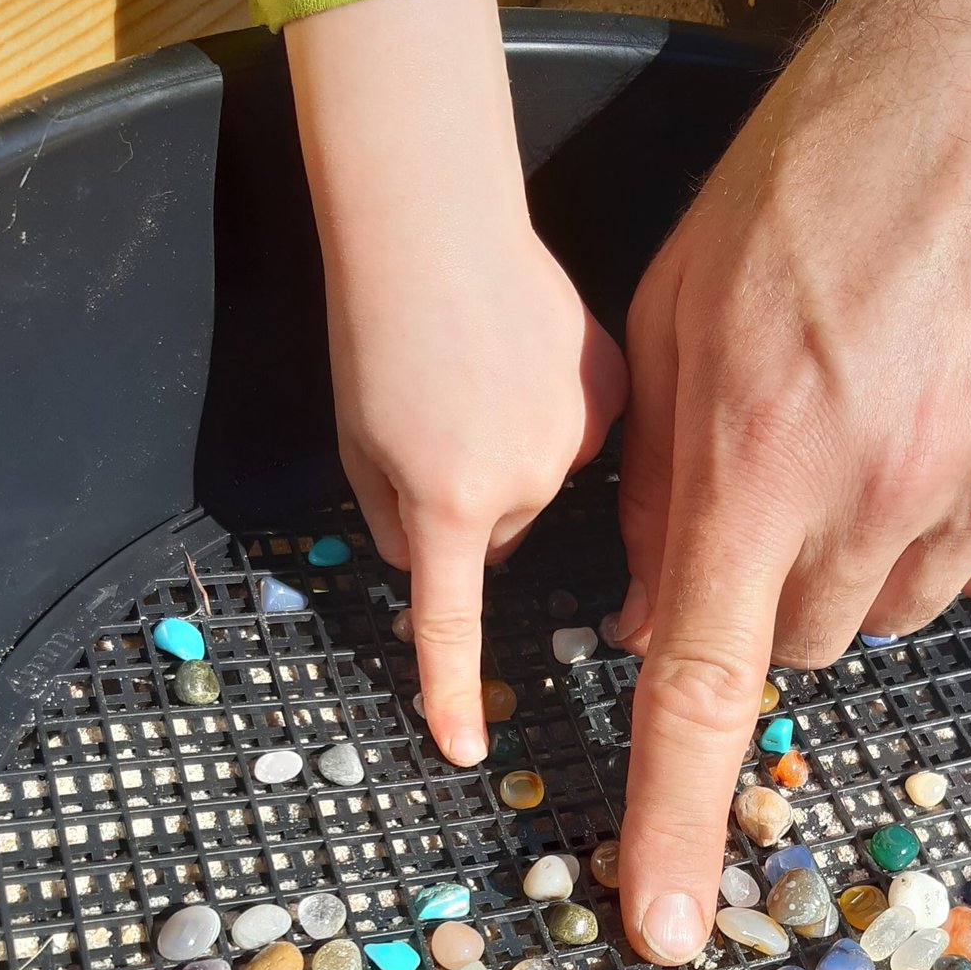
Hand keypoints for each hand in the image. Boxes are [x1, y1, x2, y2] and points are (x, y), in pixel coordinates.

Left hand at [288, 0, 626, 767]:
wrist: (432, 219)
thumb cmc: (372, 330)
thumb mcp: (358, 443)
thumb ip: (398, 521)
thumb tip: (442, 561)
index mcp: (447, 501)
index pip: (449, 620)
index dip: (452, 690)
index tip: (462, 750)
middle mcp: (523, 484)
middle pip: (498, 532)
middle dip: (469, 501)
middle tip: (434, 423)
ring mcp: (578, 439)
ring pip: (540, 485)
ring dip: (511, 453)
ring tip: (475, 375)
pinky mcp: (612, 396)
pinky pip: (578, 435)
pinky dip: (553, 412)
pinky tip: (526, 360)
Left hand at [613, 0, 970, 961]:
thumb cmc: (812, 180)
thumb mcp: (677, 319)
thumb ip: (661, 491)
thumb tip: (660, 625)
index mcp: (759, 455)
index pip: (706, 684)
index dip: (676, 817)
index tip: (665, 918)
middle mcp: (883, 491)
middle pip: (805, 647)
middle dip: (777, 589)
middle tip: (790, 476)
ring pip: (897, 613)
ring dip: (868, 553)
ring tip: (879, 419)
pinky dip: (957, 523)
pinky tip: (952, 420)